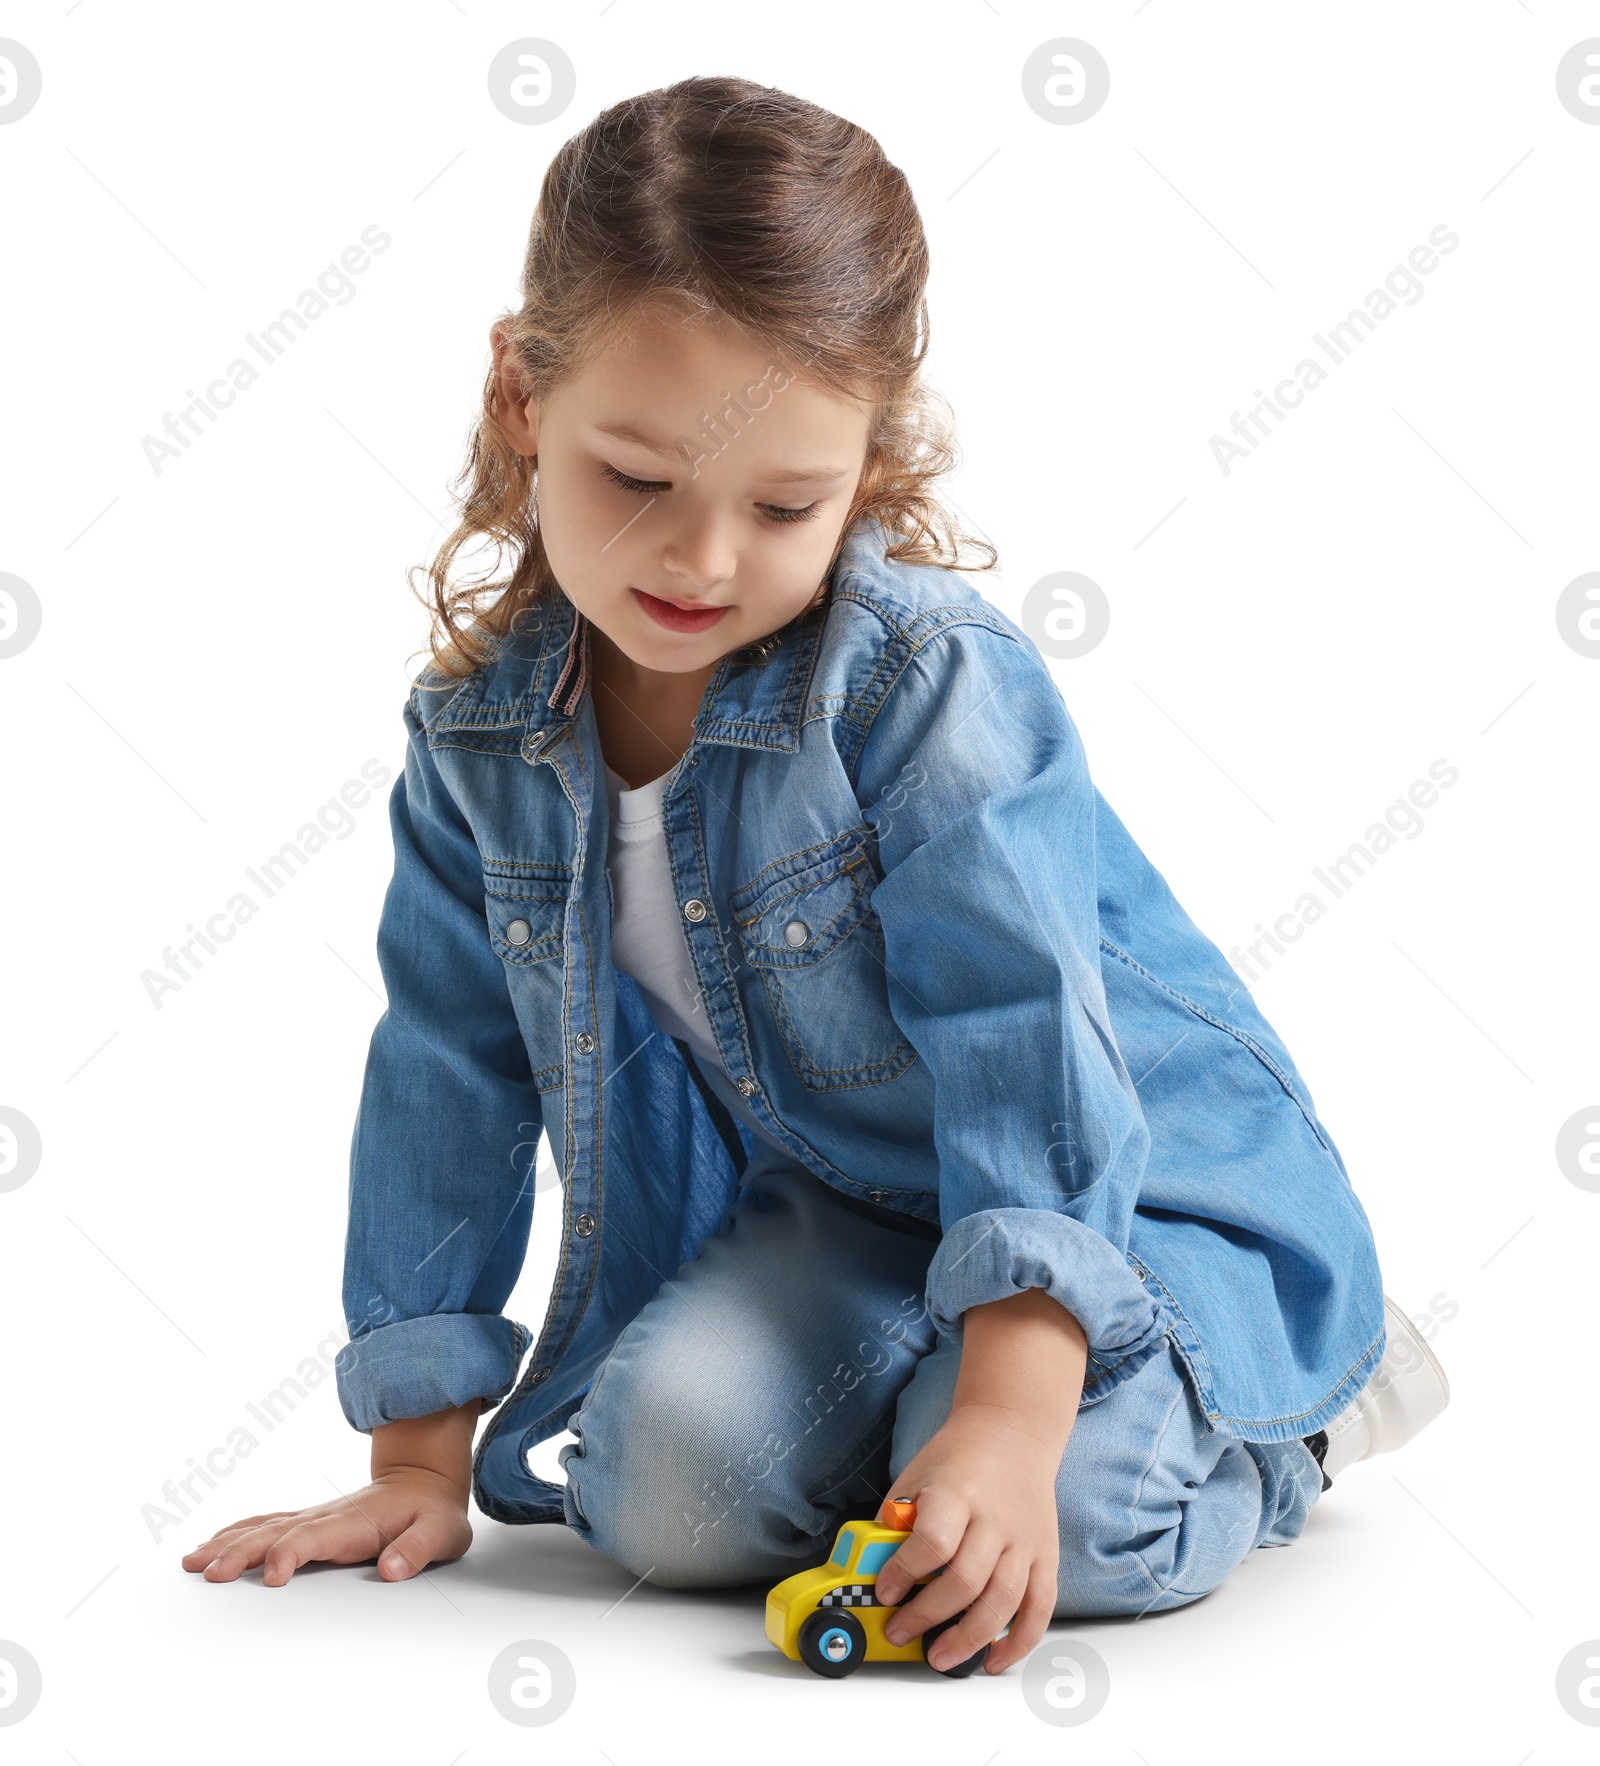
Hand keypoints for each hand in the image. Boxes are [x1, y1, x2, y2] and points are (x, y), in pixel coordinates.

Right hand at [181, 1466, 473, 1585]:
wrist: (426, 1480)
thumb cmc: (432, 1511)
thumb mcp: (440, 1532)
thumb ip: (417, 1549)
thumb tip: (392, 1569)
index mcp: (354, 1522)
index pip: (314, 1537)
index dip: (291, 1554)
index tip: (273, 1576)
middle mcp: (326, 1516)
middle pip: (276, 1532)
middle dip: (241, 1552)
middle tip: (207, 1572)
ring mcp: (314, 1516)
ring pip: (264, 1526)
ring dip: (228, 1542)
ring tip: (193, 1560)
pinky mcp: (309, 1520)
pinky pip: (267, 1523)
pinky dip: (237, 1532)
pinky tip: (214, 1543)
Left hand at [872, 1406, 1062, 1674]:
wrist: (1013, 1431)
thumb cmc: (957, 1458)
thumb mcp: (916, 1475)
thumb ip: (898, 1520)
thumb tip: (873, 1569)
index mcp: (958, 1493)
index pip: (934, 1541)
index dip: (905, 1572)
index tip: (884, 1592)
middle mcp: (995, 1519)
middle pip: (966, 1580)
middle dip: (927, 1615)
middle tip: (899, 1631)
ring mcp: (1025, 1540)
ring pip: (1003, 1601)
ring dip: (969, 1638)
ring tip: (939, 1657)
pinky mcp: (1047, 1556)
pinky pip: (1040, 1608)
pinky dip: (1020, 1641)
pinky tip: (994, 1660)